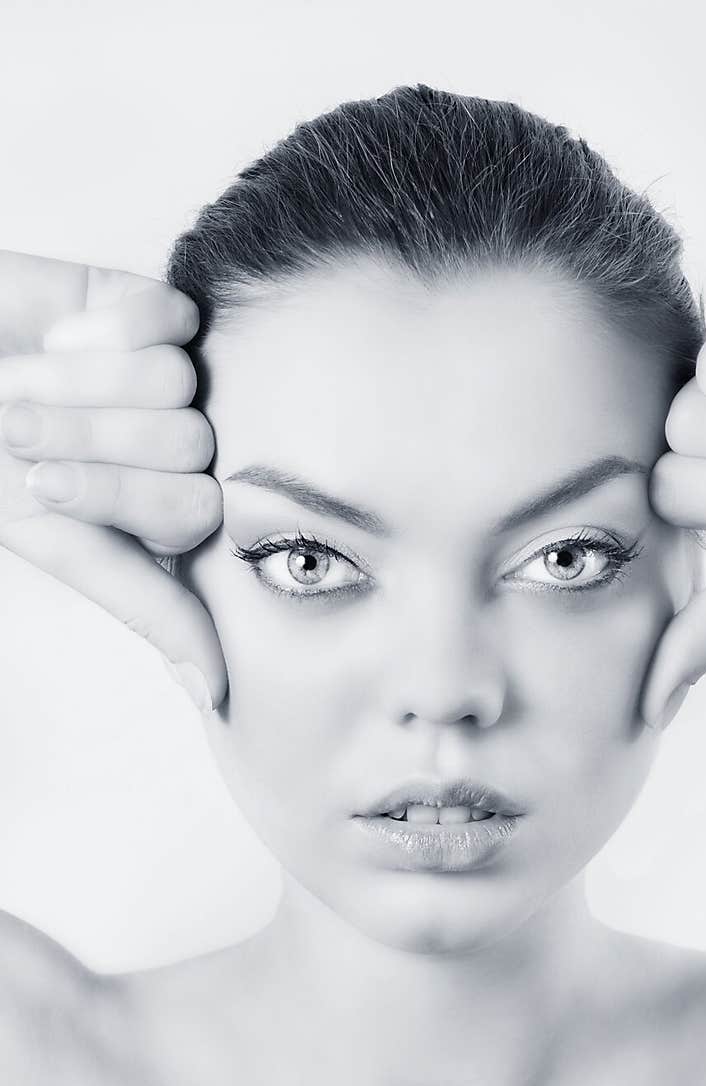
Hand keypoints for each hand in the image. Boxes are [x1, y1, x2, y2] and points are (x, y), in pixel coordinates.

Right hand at [0, 250, 226, 710]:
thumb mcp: (43, 534)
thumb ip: (142, 603)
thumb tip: (217, 691)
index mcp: (157, 510)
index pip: (191, 515)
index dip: (115, 495)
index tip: (40, 485)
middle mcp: (176, 449)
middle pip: (188, 448)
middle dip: (87, 435)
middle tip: (25, 424)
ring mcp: (174, 379)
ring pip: (176, 381)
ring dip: (77, 380)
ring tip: (30, 377)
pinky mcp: (160, 312)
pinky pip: (169, 317)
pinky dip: (99, 328)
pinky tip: (61, 333)